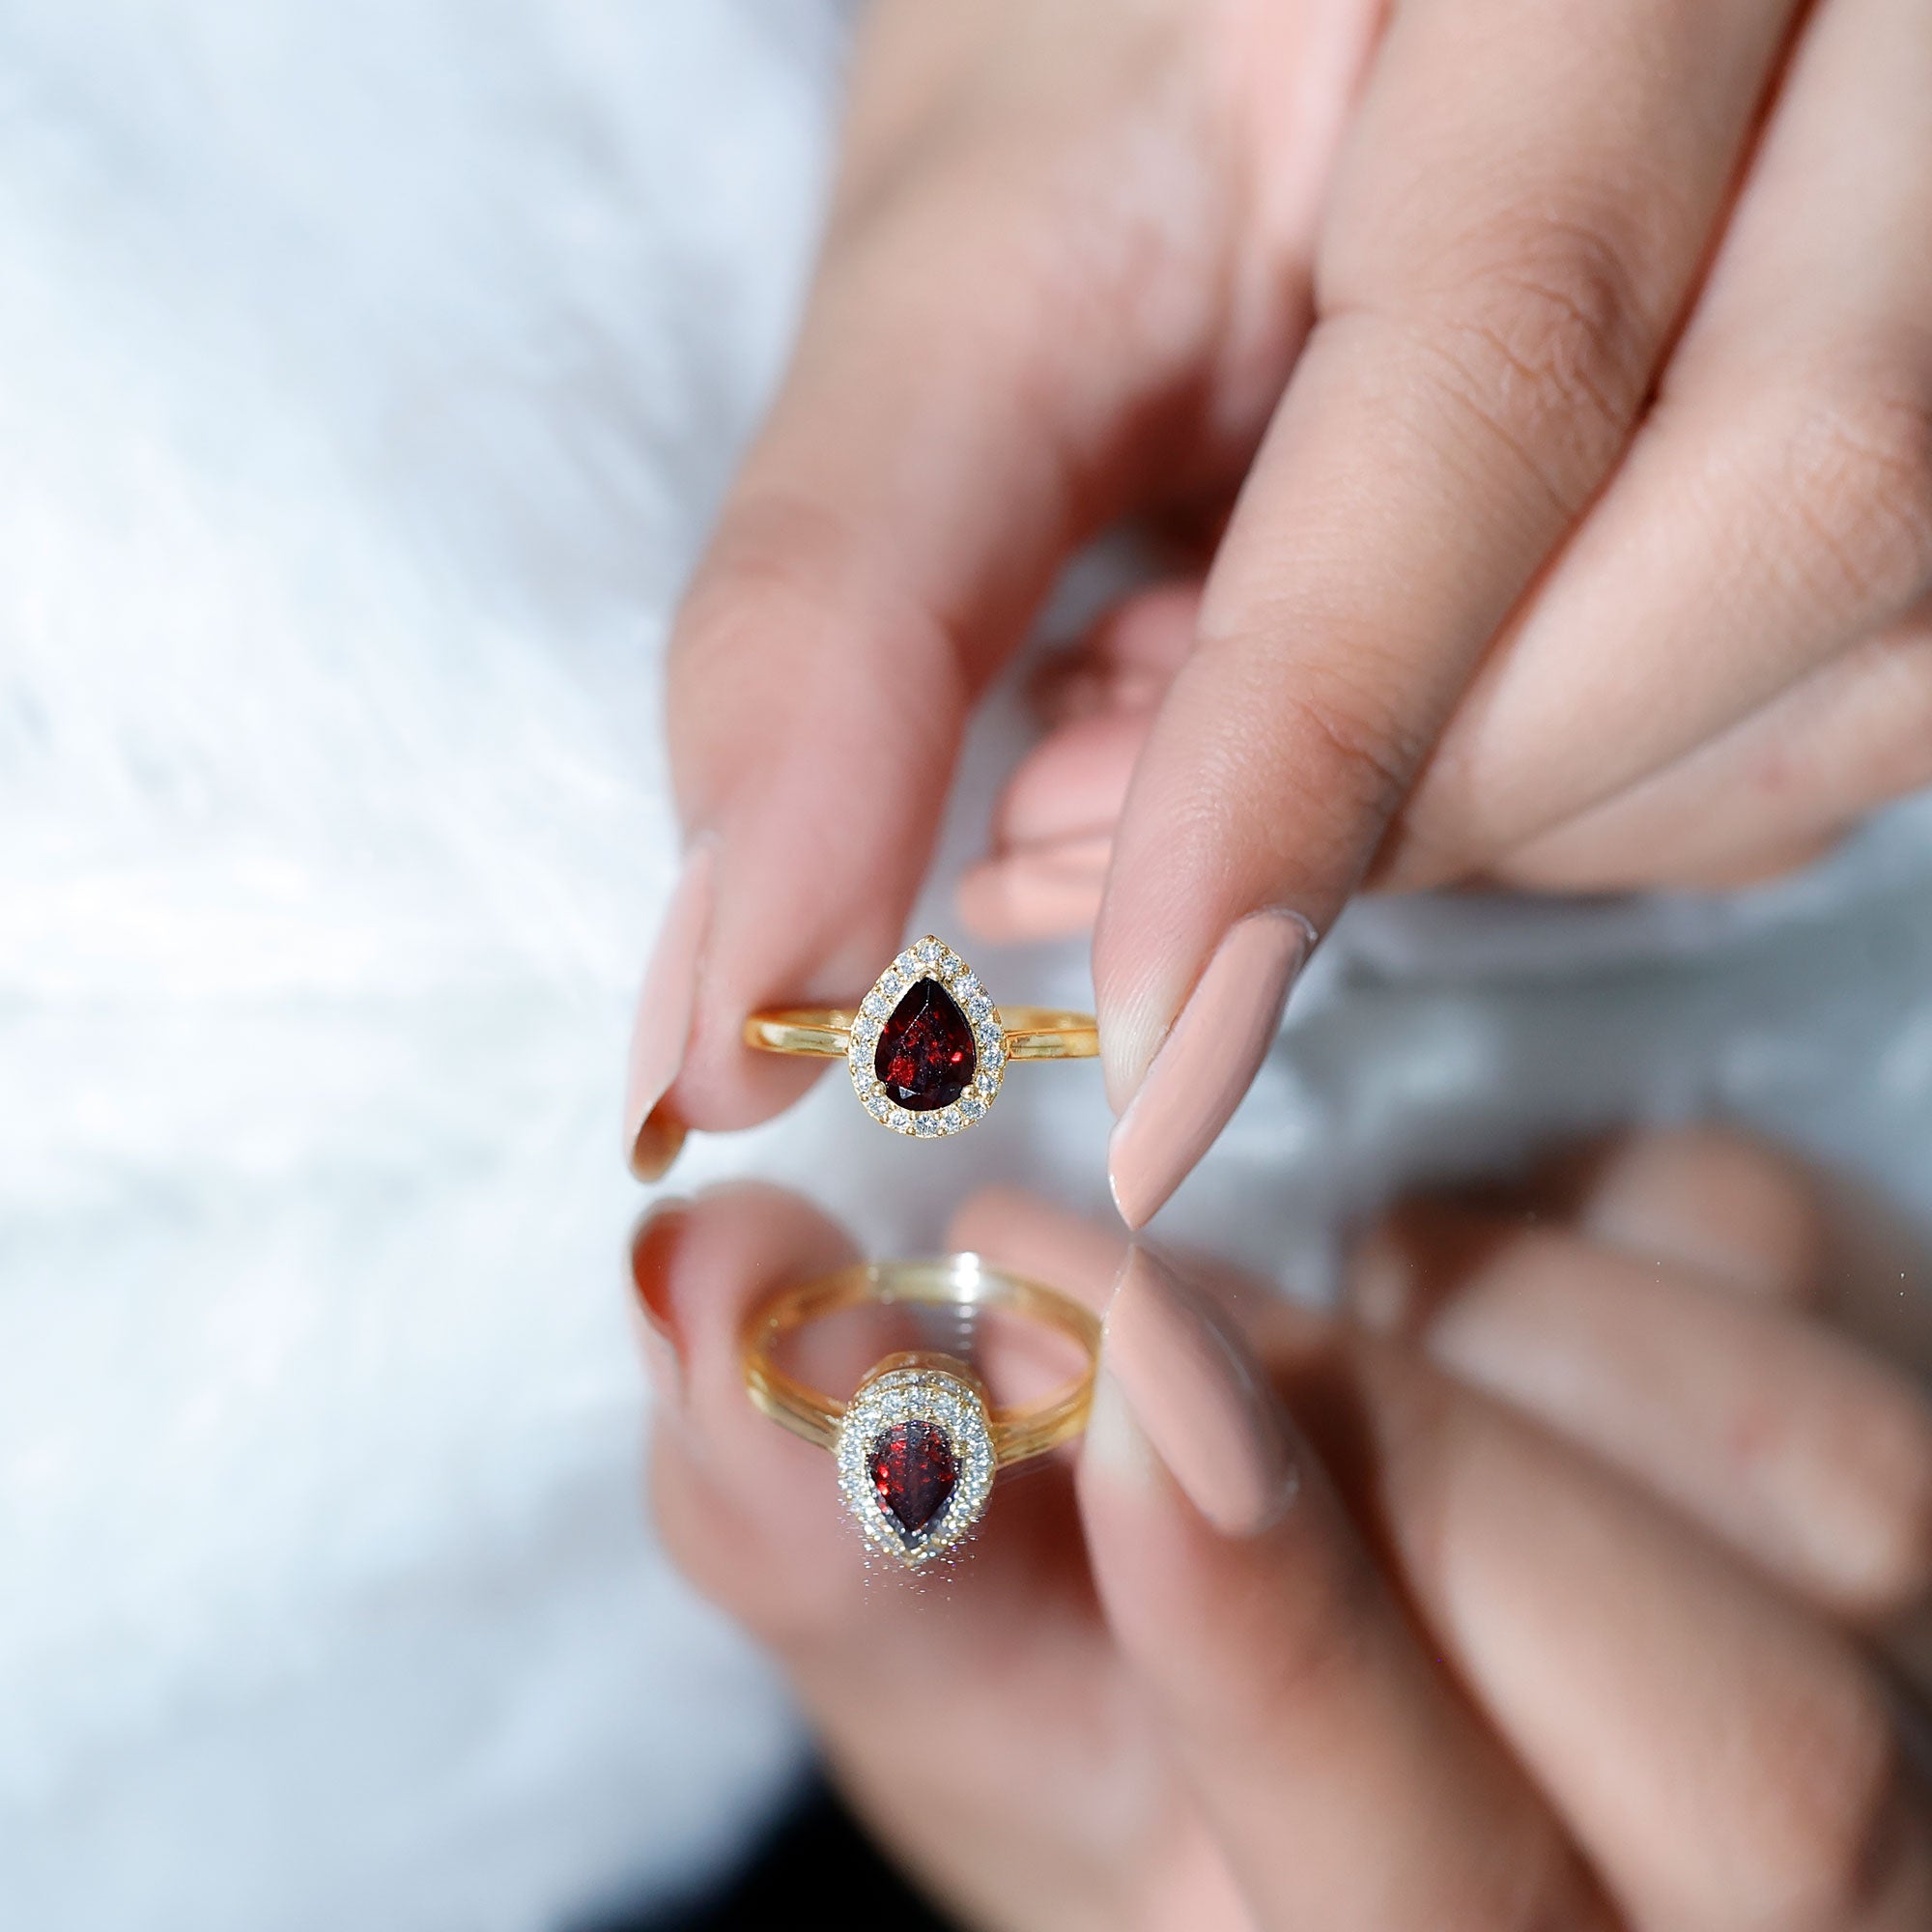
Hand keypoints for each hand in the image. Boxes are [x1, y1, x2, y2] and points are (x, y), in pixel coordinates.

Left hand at [625, 0, 1931, 1221]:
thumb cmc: (1127, 58)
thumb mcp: (971, 270)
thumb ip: (851, 601)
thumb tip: (750, 972)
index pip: (1518, 365)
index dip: (1321, 747)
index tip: (1150, 1050)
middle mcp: (1864, 64)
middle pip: (1777, 526)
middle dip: (1411, 792)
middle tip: (1088, 834)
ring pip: (1854, 653)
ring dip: (1497, 811)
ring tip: (1205, 760)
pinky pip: (1851, 699)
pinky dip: (1585, 792)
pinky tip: (1392, 723)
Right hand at [639, 1127, 1931, 1929]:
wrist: (1394, 1654)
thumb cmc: (1162, 1746)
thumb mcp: (982, 1706)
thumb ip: (834, 1538)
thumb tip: (701, 1285)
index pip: (1478, 1929)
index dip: (1292, 1663)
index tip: (1083, 1360)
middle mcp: (1804, 1893)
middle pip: (1750, 1752)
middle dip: (1376, 1457)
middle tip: (1130, 1303)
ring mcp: (1917, 1645)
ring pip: (1816, 1478)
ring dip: (1478, 1326)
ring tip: (1318, 1323)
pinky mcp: (1914, 1376)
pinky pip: (1781, 1260)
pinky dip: (1572, 1218)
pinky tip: (1469, 1285)